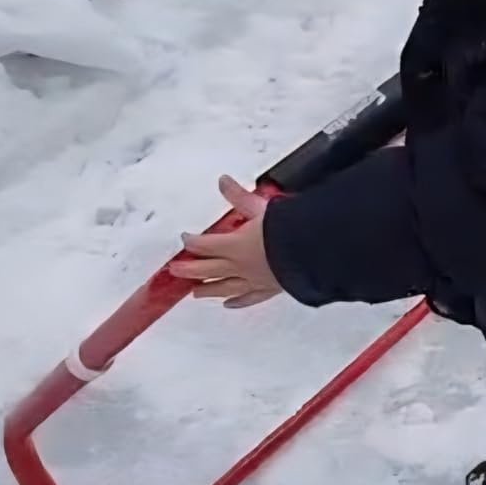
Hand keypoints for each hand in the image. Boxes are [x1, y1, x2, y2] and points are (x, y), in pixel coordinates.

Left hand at [169, 176, 283, 308]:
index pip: (205, 244)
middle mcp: (240, 266)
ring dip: (208, 289)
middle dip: (189, 270)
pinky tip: (230, 304)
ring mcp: (253, 280)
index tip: (185, 239)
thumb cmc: (287, 232)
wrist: (310, 253)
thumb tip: (223, 181)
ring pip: (224, 287)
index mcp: (235, 246)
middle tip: (175, 272)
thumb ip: (239, 196)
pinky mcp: (268, 289)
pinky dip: (237, 301)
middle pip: (207, 269)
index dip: (192, 242)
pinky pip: (248, 298)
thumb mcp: (260, 207)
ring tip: (196, 293)